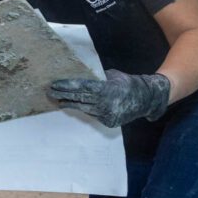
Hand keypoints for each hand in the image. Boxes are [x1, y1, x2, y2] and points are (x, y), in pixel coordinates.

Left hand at [50, 70, 169, 127]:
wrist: (147, 99)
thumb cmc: (128, 83)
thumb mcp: (113, 76)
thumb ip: (97, 78)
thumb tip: (78, 75)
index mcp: (108, 89)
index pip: (83, 87)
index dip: (68, 86)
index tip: (55, 84)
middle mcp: (107, 103)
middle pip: (80, 99)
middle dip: (64, 95)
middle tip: (50, 91)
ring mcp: (108, 115)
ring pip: (84, 109)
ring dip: (70, 104)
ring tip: (58, 99)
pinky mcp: (109, 122)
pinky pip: (92, 114)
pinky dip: (83, 109)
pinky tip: (73, 105)